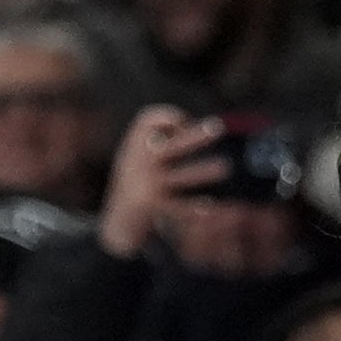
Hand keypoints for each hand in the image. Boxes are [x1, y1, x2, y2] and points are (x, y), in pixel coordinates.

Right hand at [98, 107, 227, 258]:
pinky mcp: (151, 210)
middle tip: (218, 127)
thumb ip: (157, 142)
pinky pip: (177, 207)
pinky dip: (194, 207)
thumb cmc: (135, 185)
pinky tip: (210, 206)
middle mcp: (136, 165)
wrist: (114, 223)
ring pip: (178, 177)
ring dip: (201, 172)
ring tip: (225, 167)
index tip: (186, 122)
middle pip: (168, 146)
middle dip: (194, 136)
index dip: (169, 117)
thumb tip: (188, 127)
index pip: (147, 121)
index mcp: (133, 149)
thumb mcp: (140, 159)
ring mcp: (144, 187)